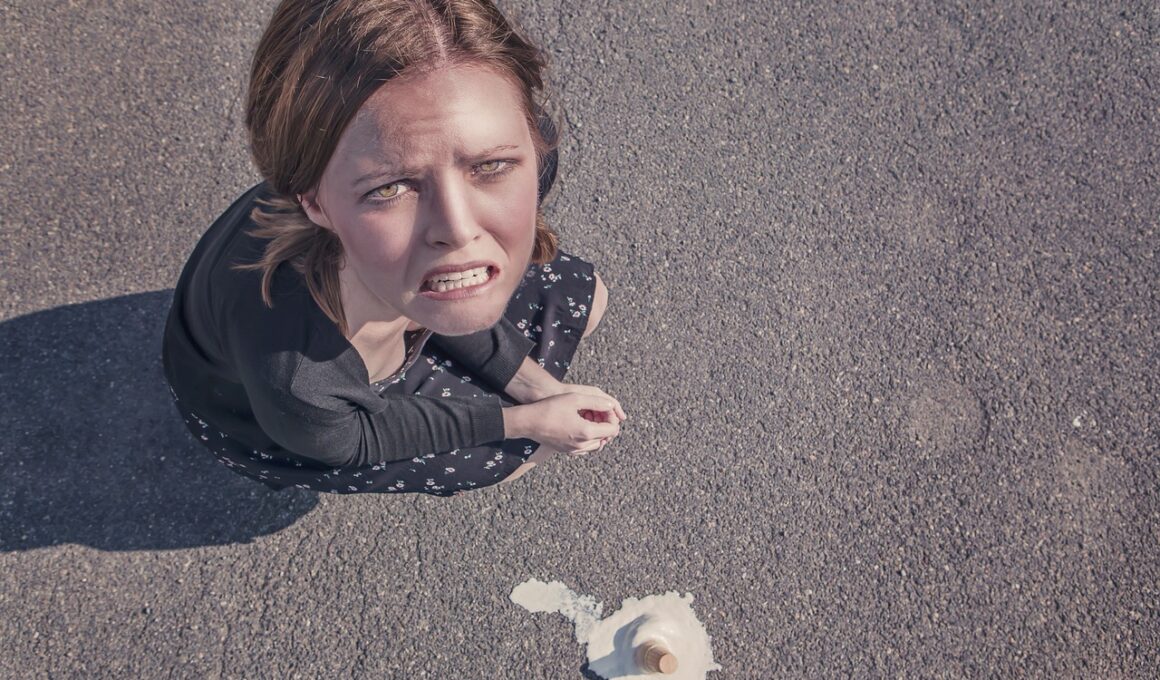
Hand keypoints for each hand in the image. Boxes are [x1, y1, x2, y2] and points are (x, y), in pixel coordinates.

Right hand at [505, 392, 622, 454]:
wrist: (529, 422)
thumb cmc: (550, 408)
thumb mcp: (575, 398)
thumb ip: (597, 401)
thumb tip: (611, 406)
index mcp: (587, 432)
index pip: (612, 429)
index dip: (612, 417)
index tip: (604, 408)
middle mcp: (582, 445)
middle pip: (606, 437)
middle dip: (605, 424)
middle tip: (596, 410)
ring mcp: (574, 450)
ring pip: (597, 444)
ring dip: (597, 431)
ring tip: (588, 417)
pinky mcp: (567, 451)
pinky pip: (585, 448)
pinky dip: (588, 438)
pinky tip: (581, 425)